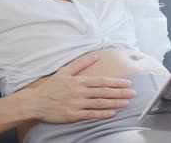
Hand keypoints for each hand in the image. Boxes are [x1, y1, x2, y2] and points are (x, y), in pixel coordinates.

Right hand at [20, 54, 136, 122]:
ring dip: (114, 103)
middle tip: (133, 93)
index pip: (102, 81)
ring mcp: (77, 104)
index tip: (127, 83)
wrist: (36, 102)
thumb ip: (80, 64)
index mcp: (79, 81)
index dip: (116, 82)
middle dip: (120, 92)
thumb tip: (95, 56)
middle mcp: (79, 92)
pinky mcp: (73, 115)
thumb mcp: (65, 71)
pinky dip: (102, 114)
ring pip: (99, 103)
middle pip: (104, 92)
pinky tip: (112, 113)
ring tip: (126, 103)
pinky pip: (90, 114)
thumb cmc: (51, 87)